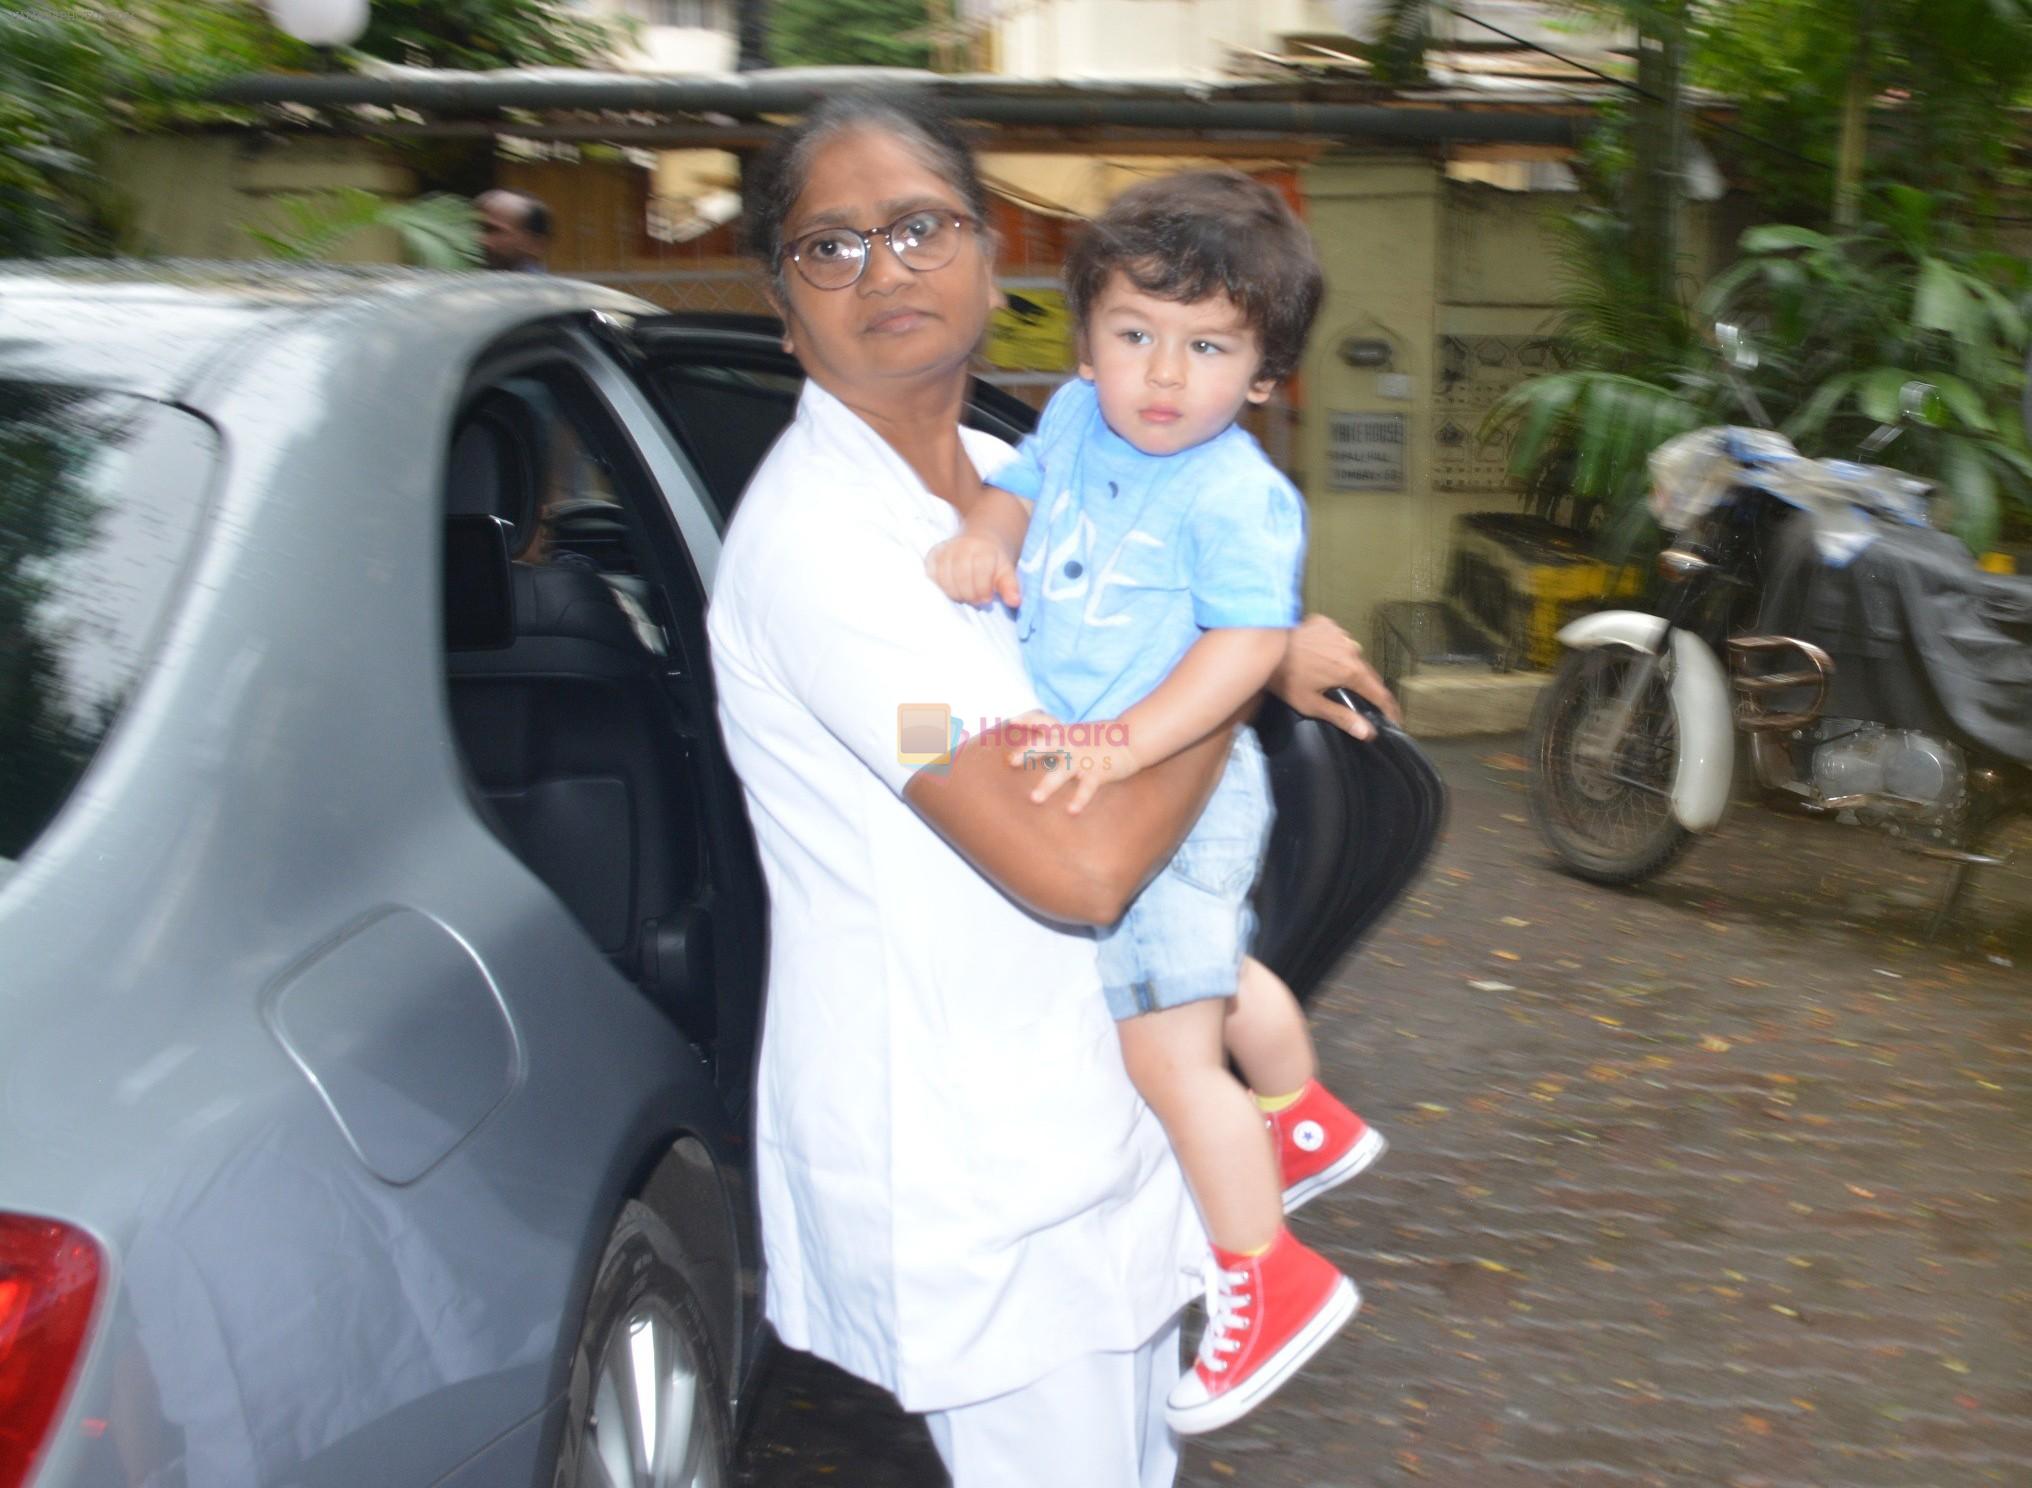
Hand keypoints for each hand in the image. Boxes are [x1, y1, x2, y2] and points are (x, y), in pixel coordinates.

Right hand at [927, 531, 1021, 607]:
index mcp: (984, 549)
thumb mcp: (1007, 571)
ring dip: (954, 592)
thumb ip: (1010, 586)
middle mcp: (964, 546)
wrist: (983, 539)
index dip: (983, 590)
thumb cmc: (995, 561)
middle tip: (976, 599)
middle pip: (961, 577)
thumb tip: (1015, 602)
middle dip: (969, 594)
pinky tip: (951, 588)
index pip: (980, 572)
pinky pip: (932, 573)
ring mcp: (947, 549)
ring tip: (964, 595)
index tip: (987, 598)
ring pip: (945, 577)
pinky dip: (940, 585)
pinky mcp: (934, 553)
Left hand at [1003, 712, 1142, 813]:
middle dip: (1027, 752)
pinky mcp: (1097, 772)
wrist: (1133, 738)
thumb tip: (1040, 746)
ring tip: (1035, 799)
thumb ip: (1058, 736)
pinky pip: (1086, 788)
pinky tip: (1071, 811)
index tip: (1011, 722)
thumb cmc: (1103, 737)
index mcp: (1064, 733)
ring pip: (1062, 771)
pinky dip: (1079, 799)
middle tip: (1010, 761)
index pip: (1041, 720)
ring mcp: (1083, 758)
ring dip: (1048, 785)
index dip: (1025, 720)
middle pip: (1045, 745)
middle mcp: (1070, 744)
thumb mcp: (1078, 732)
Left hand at [1269, 614, 1400, 740]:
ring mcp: (1340, 633)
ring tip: (1344, 681)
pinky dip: (1336, 650)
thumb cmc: (1286, 680)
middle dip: (1371, 690)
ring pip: (1353, 655)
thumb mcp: (1312, 704)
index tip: (1397, 719)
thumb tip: (1369, 732)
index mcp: (1351, 671)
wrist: (1263, 646)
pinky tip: (1325, 658)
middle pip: (1368, 673)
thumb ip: (1342, 717)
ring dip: (1352, 668)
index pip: (1379, 692)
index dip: (1390, 708)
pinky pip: (1339, 640)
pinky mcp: (1327, 623)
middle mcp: (1351, 649)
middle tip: (1372, 704)